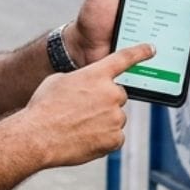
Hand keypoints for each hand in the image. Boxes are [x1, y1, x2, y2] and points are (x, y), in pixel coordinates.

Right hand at [20, 42, 153, 168]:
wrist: (37, 136)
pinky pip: (115, 137)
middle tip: (83, 110)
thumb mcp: (58, 81)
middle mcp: (110, 93)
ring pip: (115, 117)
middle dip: (105, 101)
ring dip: (103, 121)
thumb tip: (88, 86)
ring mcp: (115, 117)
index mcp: (96, 75)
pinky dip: (103, 139)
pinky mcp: (115, 139)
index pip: (124, 58)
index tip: (151, 50)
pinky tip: (84, 138)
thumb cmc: (43, 107)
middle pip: (117, 95)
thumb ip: (81, 78)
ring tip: (79, 126)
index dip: (140, 52)